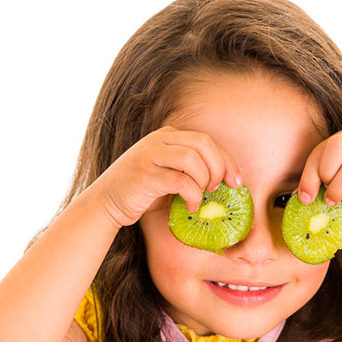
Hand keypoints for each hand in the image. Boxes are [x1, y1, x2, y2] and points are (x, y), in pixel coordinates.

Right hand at [91, 126, 242, 226]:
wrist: (105, 203)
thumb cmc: (142, 192)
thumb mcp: (169, 174)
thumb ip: (192, 170)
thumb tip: (226, 181)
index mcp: (167, 136)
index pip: (206, 140)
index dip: (227, 160)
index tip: (237, 181)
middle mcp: (158, 140)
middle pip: (203, 143)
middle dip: (219, 167)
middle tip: (218, 188)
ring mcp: (150, 155)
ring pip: (193, 159)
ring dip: (204, 180)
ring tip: (202, 196)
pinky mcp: (146, 175)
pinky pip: (181, 180)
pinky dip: (193, 194)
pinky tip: (191, 205)